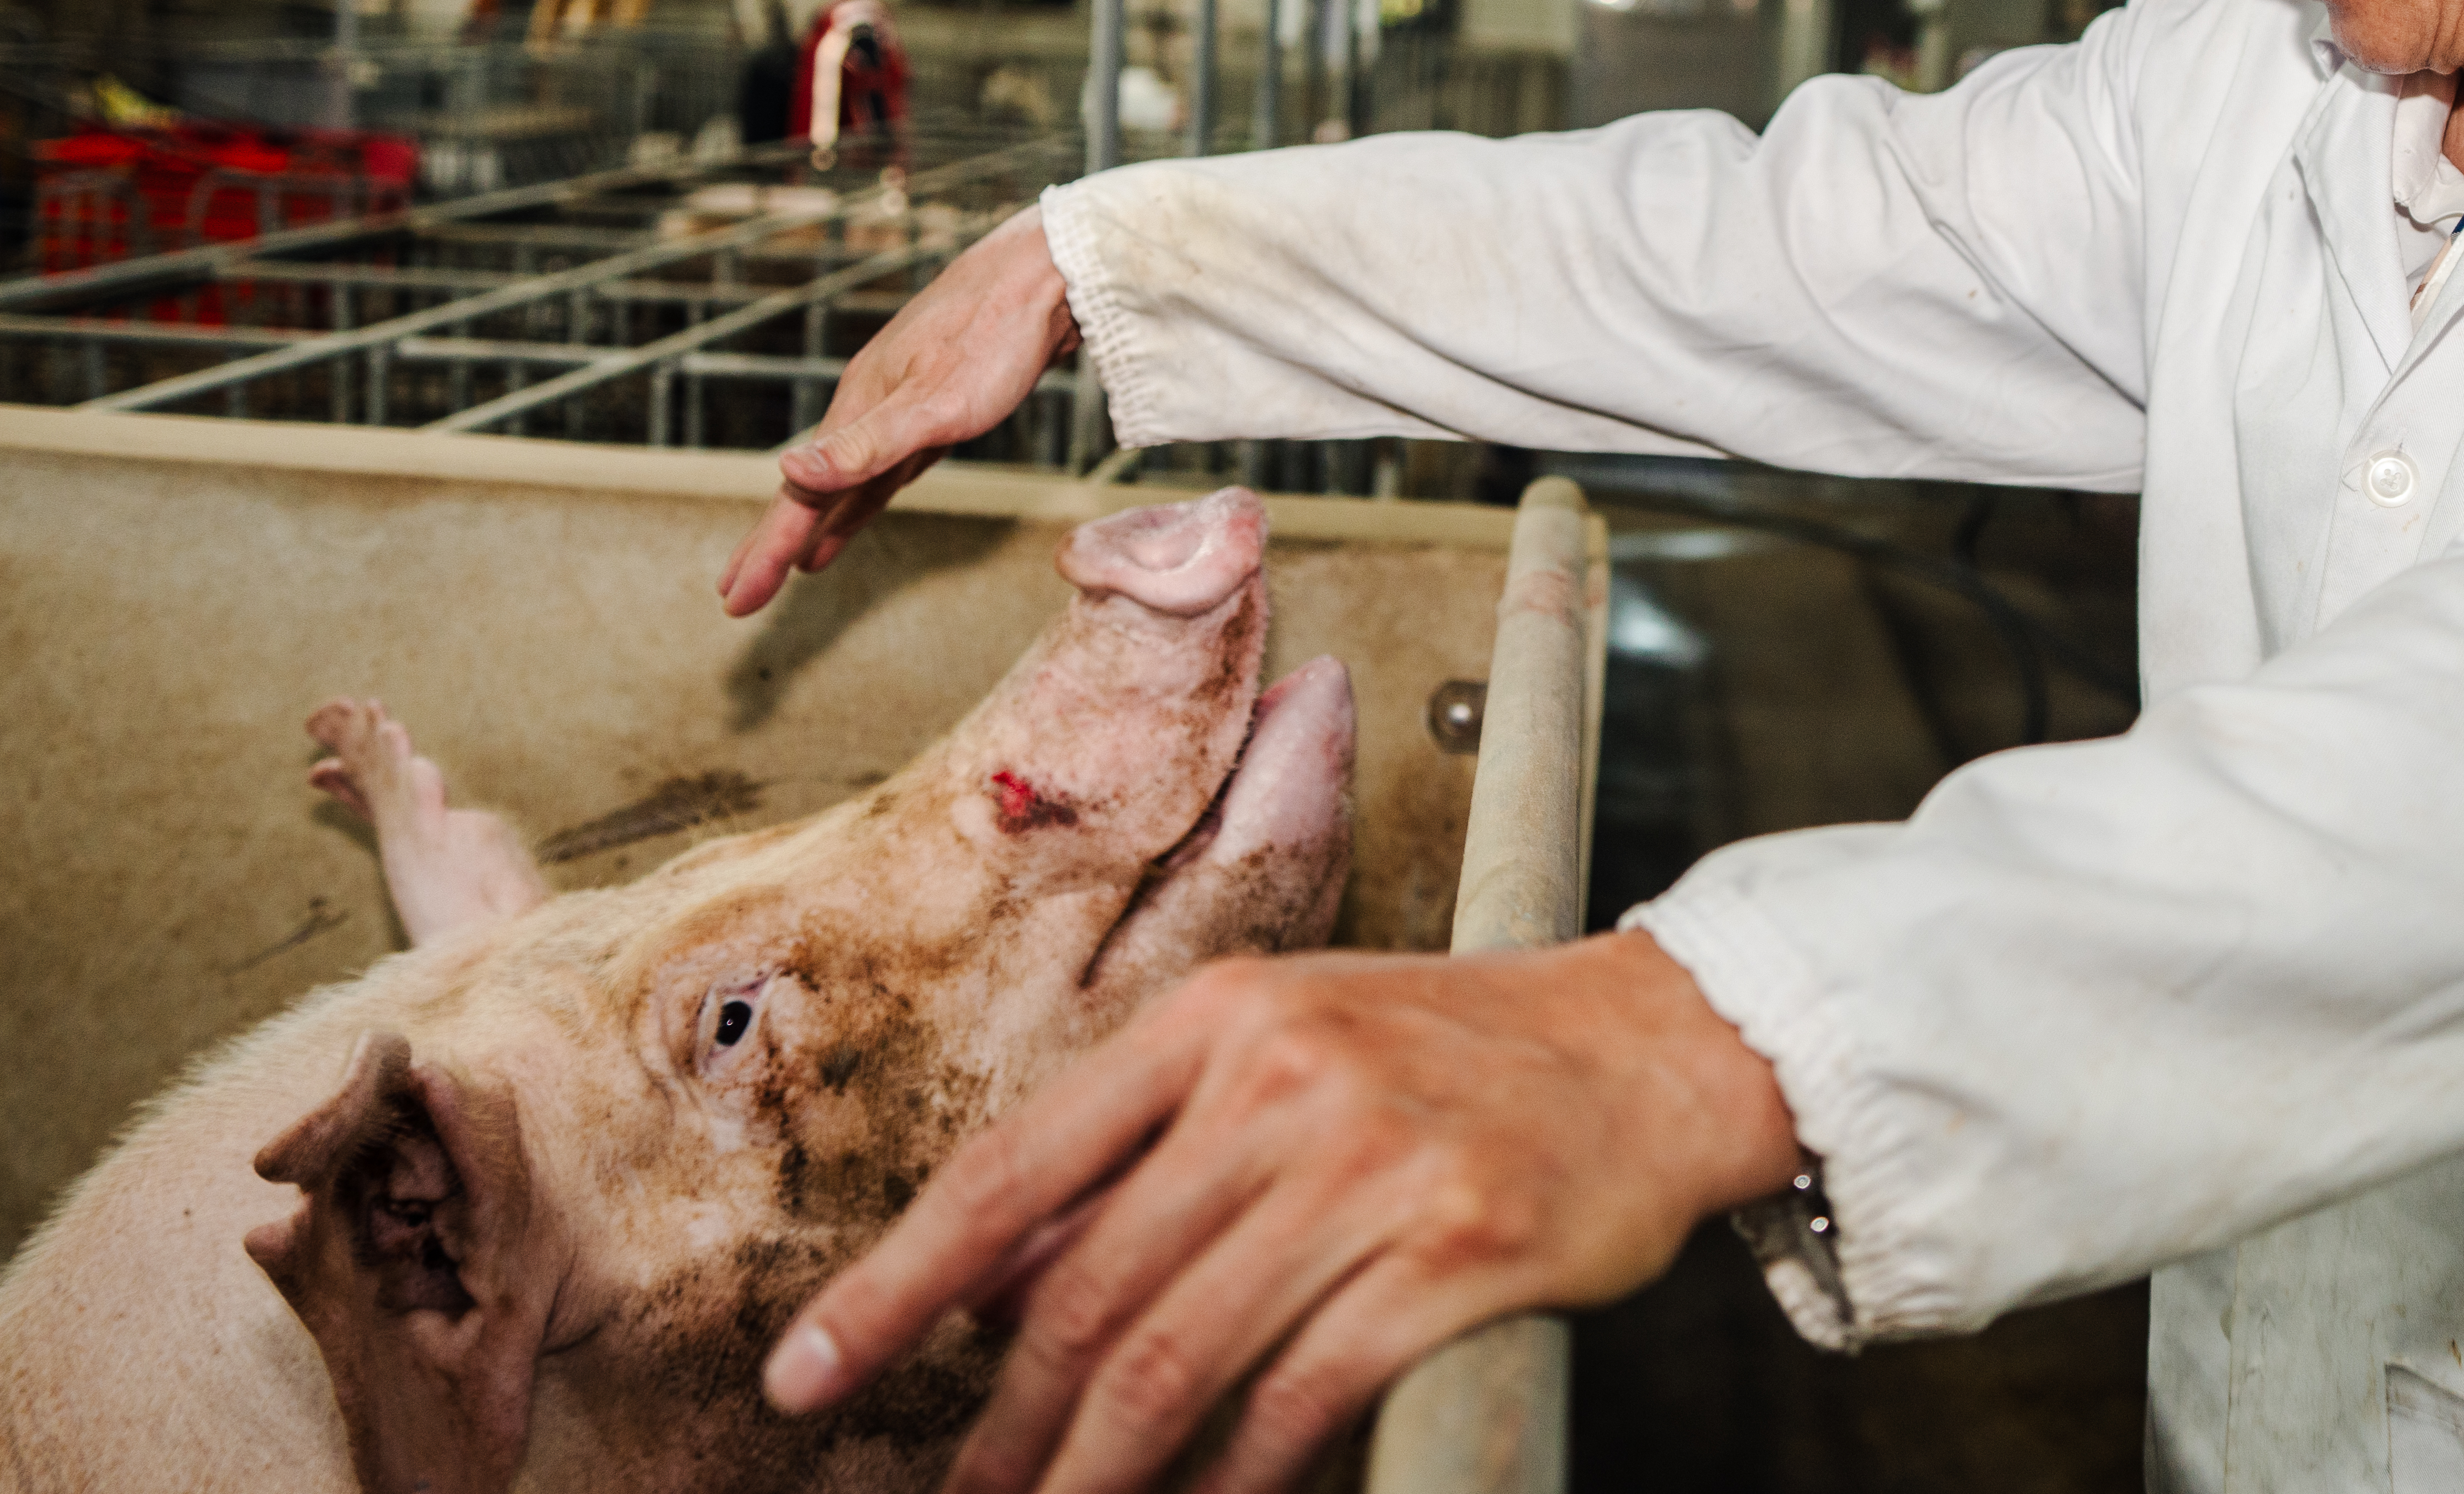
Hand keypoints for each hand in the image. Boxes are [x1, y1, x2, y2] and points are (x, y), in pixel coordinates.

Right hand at [719, 206, 1081, 615]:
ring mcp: (899, 408)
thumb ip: (864, 445)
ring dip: (817, 524)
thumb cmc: (994, 337)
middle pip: (810, 491)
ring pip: (846, 482)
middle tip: (737, 596)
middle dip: (774, 544)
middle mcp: (867, 410)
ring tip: (792, 567)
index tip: (733, 603)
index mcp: (857, 413)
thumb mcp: (932, 404)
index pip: (797, 498)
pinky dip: (863, 499)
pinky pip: (885, 470)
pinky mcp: (935, 407)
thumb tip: (787, 472)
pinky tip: (854, 516)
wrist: (1045, 276)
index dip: (765, 551)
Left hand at [761, 930, 1804, 1493]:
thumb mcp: (1284, 1052)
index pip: (1012, 1168)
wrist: (1658, 1046)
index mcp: (1219, 1016)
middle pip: (1086, 1292)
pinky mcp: (1456, 1248)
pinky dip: (1234, 1480)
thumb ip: (1140, 1157)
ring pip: (1176, 1360)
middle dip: (1000, 1432)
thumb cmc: (1455, 1056)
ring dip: (1095, 1480)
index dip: (894, 1289)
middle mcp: (1283, 1078)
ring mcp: (1373, 1163)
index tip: (805, 1377)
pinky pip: (1299, 1398)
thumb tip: (989, 1282)